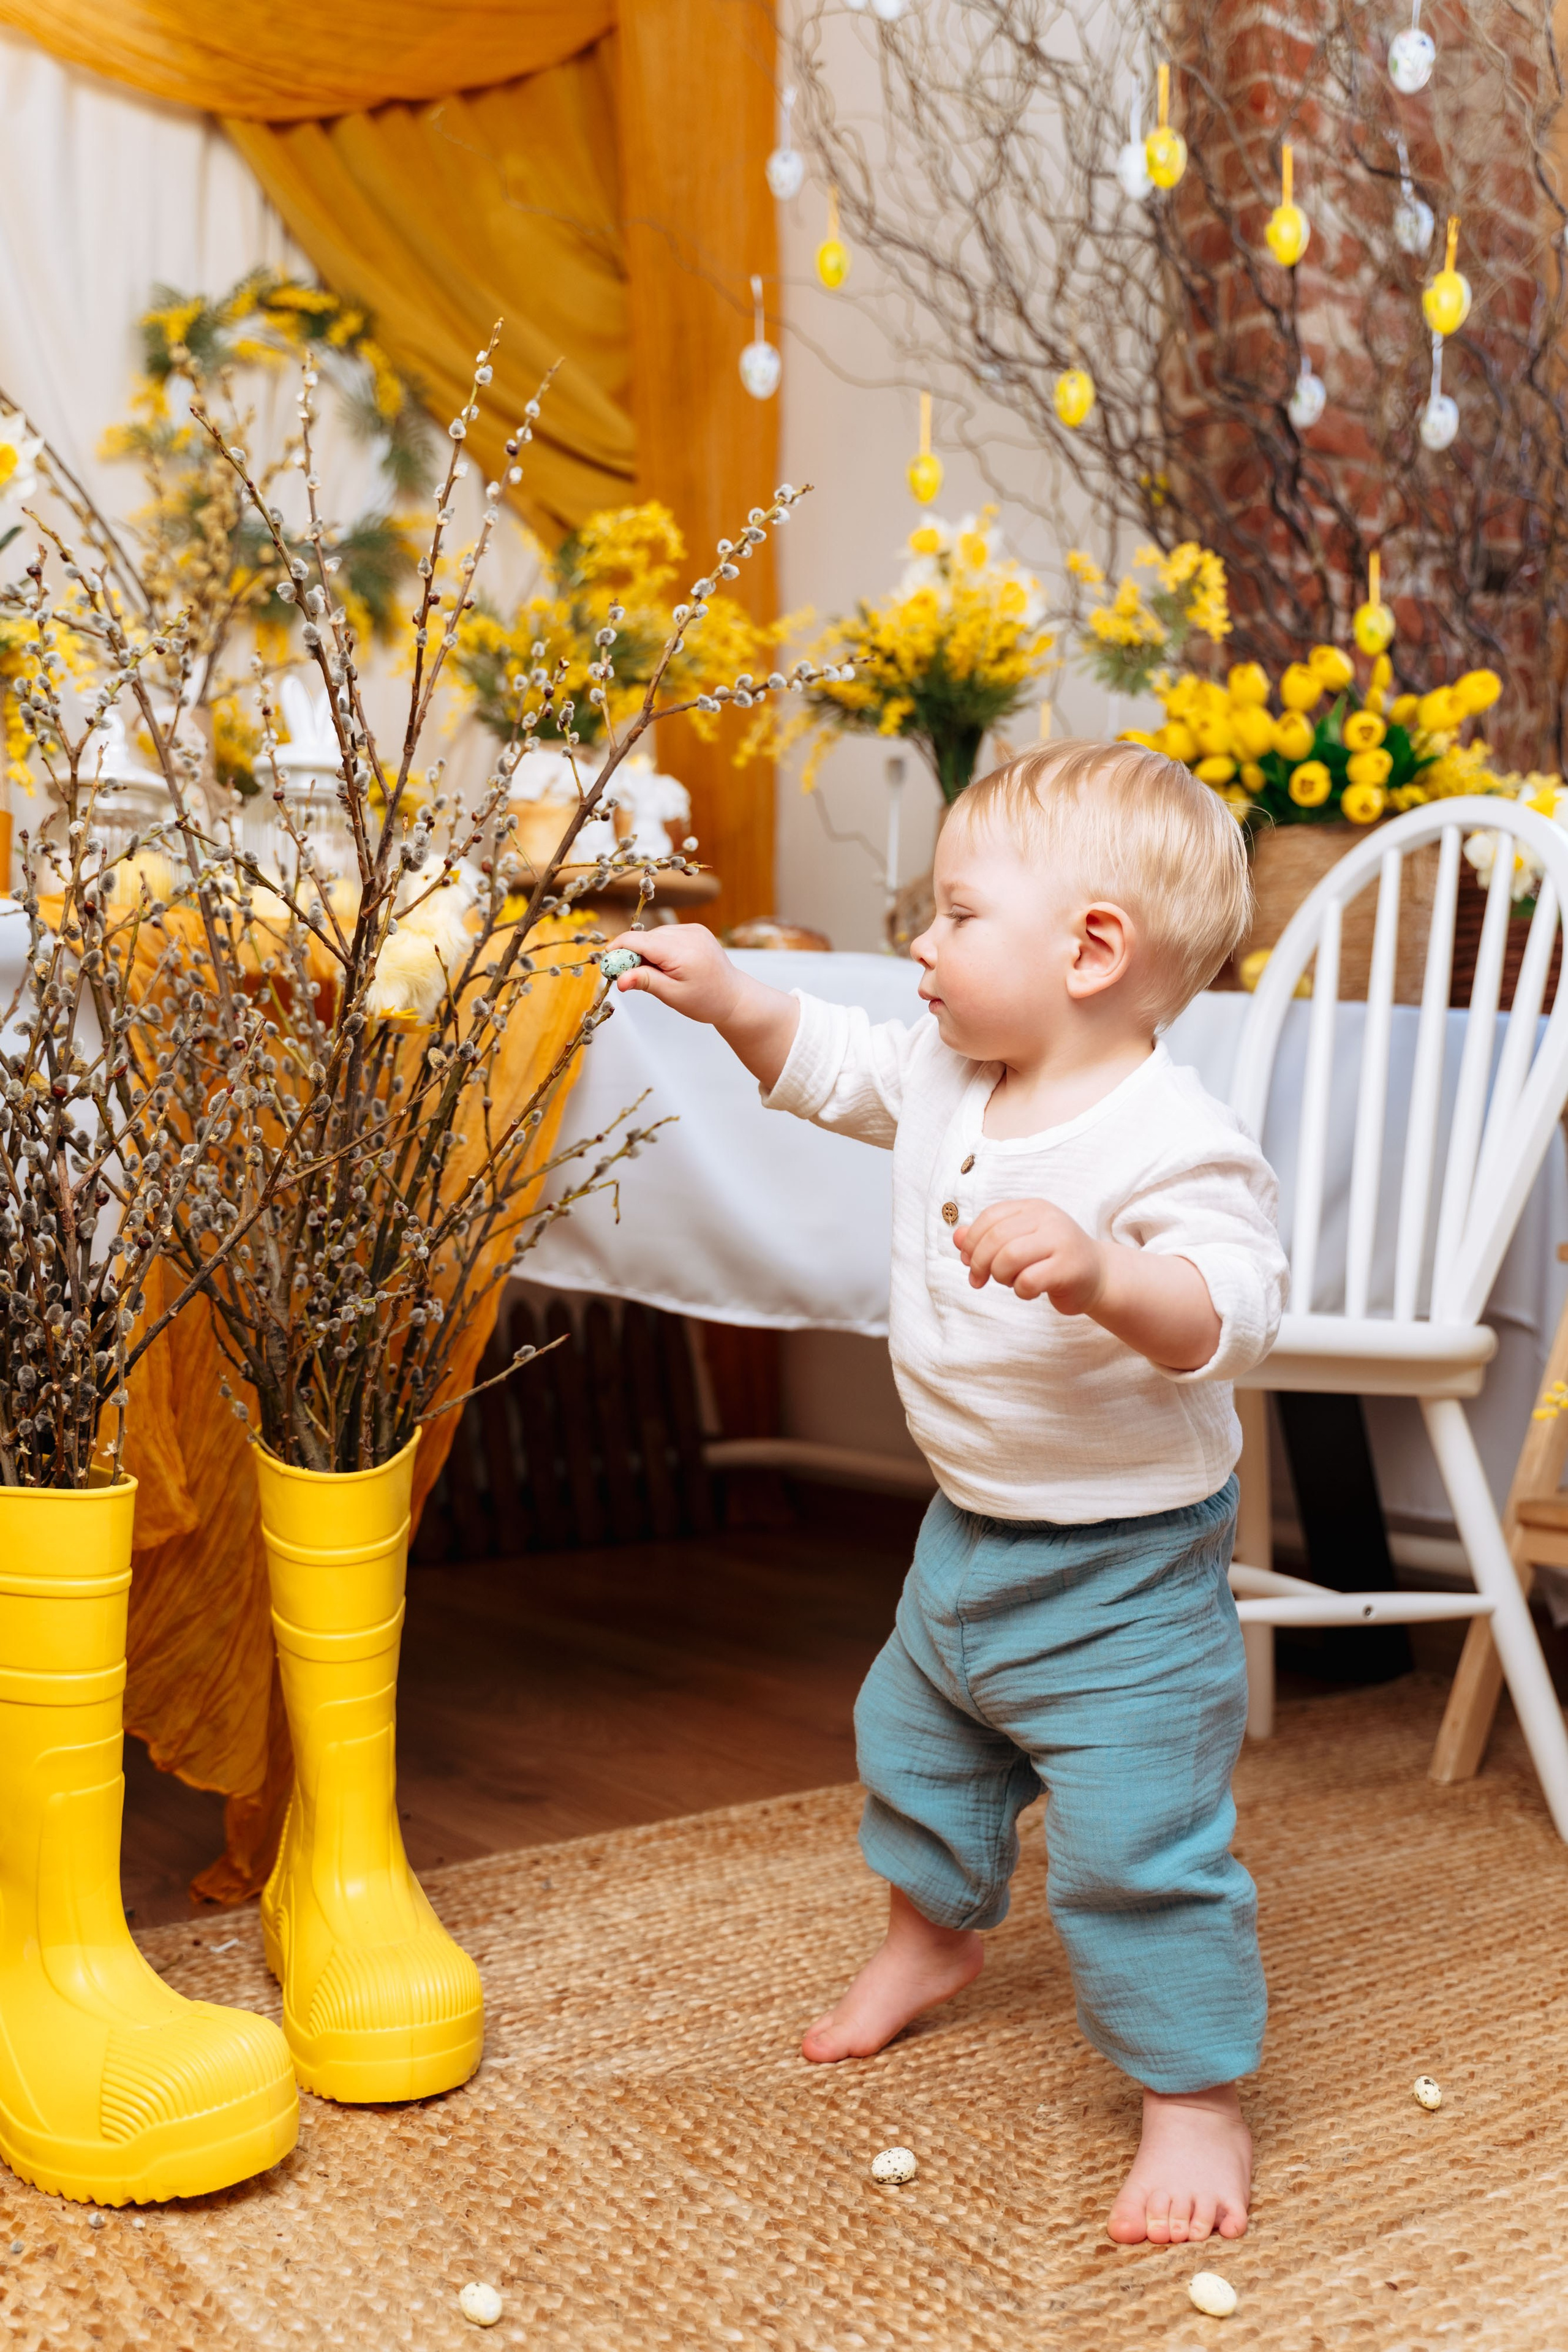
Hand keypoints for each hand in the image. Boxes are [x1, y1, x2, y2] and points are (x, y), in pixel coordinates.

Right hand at [604, 924, 745, 1024]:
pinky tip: (667, 965)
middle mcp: (688, 934)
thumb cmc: (705, 1001)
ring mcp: (693, 929)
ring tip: (656, 975)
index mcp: (682, 951)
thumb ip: (645, 982)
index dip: (617, 951)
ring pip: (654, 935)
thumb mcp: (672, 995)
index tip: (606, 966)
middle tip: (629, 978)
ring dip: (646, 951)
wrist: (733, 997)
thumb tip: (619, 979)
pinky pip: (666, 934)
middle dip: (631, 955)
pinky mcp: (695, 929)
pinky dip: (659, 947)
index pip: (637, 941)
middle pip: (644, 938)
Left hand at [955, 1195, 1222, 1370]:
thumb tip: (957, 1237)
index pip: (990, 1217)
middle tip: (979, 1280)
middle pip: (996, 1238)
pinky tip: (1029, 1290)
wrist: (1098, 1277)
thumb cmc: (1051, 1260)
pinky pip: (1028, 1281)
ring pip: (1009, 1258)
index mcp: (1034, 1208)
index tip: (967, 1261)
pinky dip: (1020, 1291)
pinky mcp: (1069, 1268)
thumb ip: (987, 1238)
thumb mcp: (1019, 1243)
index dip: (972, 1241)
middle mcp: (1048, 1219)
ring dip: (1000, 1276)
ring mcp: (1061, 1241)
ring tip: (1009, 1282)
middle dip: (980, 1263)